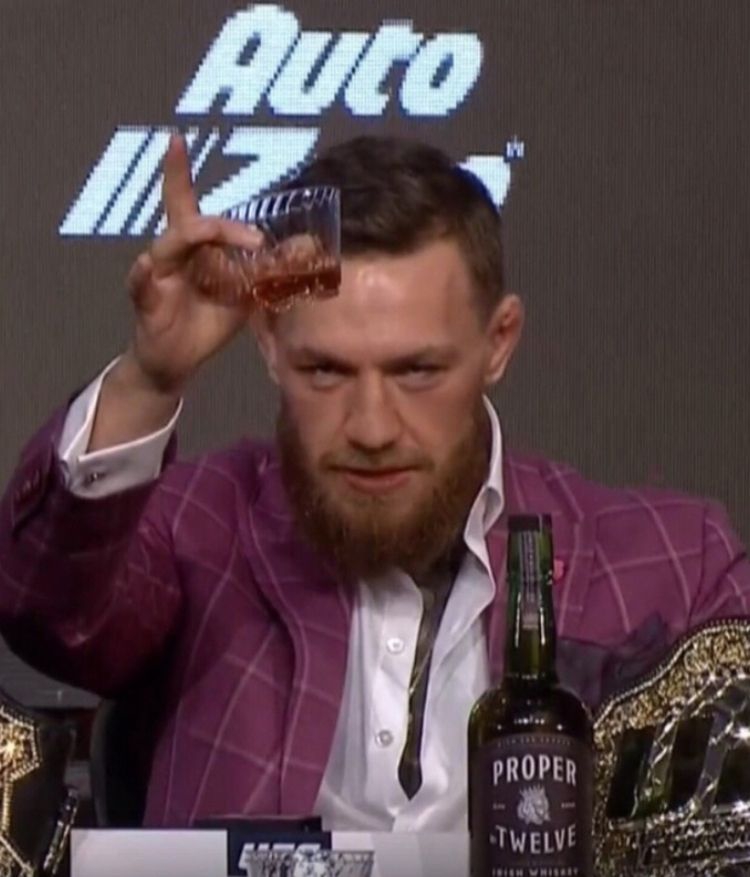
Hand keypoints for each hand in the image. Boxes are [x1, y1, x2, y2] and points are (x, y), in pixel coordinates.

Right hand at [125, 133, 262, 394]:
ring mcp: (155, 276)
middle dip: (217, 222)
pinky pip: (142, 284)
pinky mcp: (146, 302)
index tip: (177, 139)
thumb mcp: (244, 295)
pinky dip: (146, 277)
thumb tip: (305, 247)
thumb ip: (267, 270)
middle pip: (186, 222)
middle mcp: (170, 256)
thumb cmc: (206, 322)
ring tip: (222, 242)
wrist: (177, 362)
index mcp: (192, 249)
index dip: (178, 173)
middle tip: (256, 239)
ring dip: (195, 238)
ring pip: (167, 246)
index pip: (183, 204)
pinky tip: (151, 271)